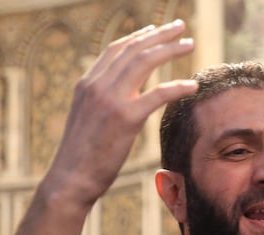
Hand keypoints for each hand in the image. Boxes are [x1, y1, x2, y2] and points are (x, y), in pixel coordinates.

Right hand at [43, 20, 197, 211]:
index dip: (137, 37)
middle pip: (133, 49)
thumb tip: (119, 102)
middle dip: (159, 34)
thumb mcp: (87, 121)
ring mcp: (110, 99)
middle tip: (181, 26)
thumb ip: (101, 105)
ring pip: (145, 63)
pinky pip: (157, 94)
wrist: (70, 178)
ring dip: (170, 50)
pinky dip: (177, 87)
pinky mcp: (125, 118)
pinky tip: (193, 85)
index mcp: (87, 84)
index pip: (115, 50)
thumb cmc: (81, 157)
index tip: (155, 29)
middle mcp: (97, 85)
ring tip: (190, 44)